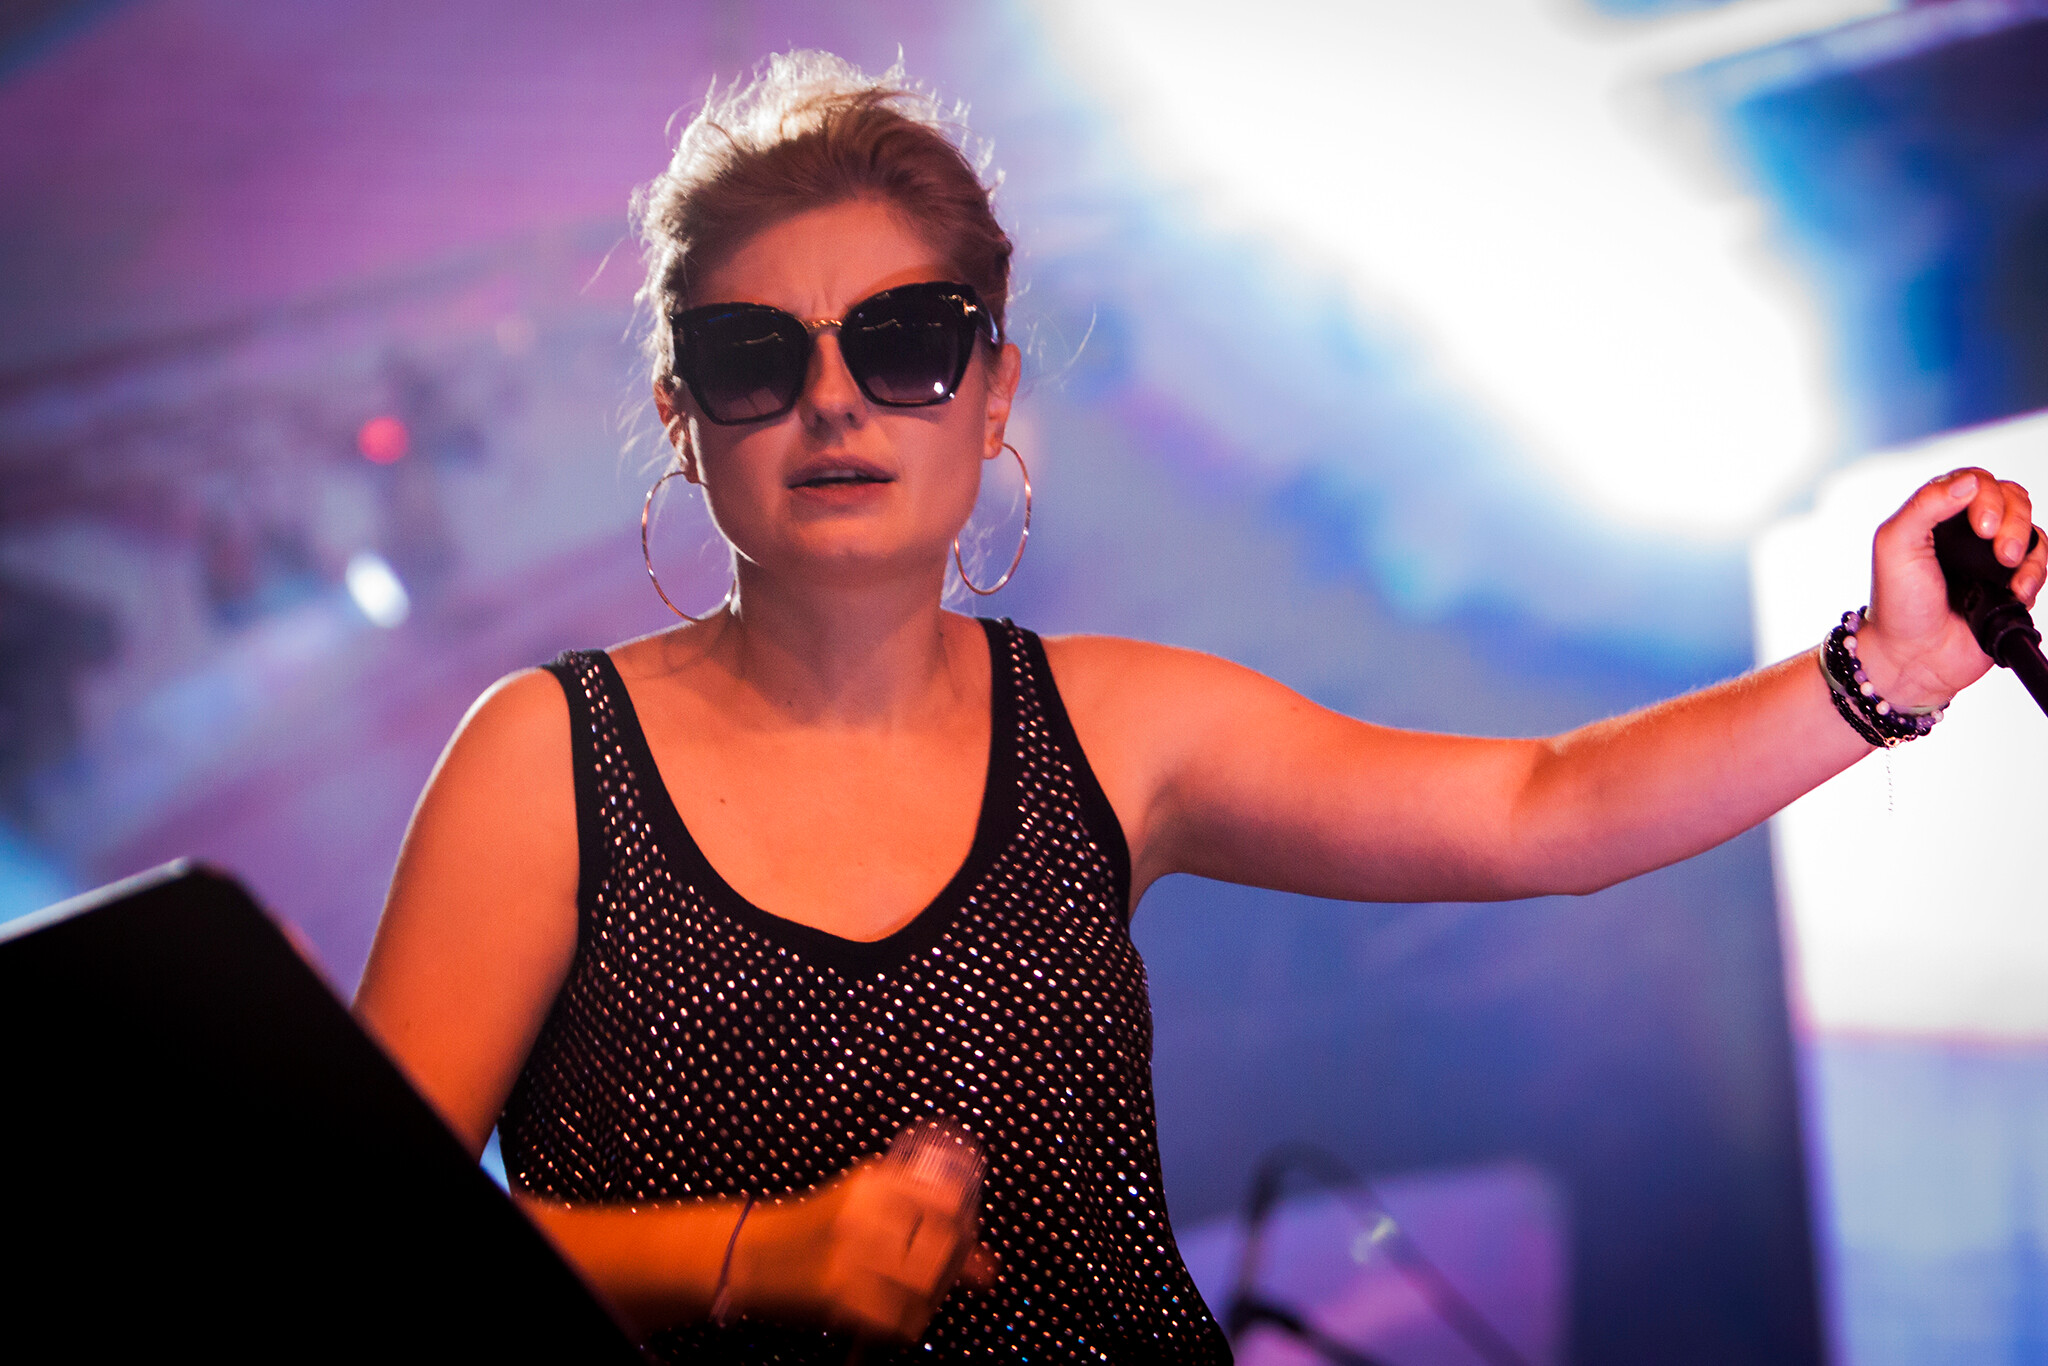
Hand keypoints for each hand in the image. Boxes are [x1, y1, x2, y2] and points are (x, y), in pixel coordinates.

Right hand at [731, 1156, 995, 1340]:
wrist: (752, 1255)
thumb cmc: (817, 1230)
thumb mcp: (865, 1207)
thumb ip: (922, 1221)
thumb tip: (988, 1266)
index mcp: (874, 1183)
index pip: (947, 1201)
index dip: (966, 1225)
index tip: (966, 1237)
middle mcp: (864, 1213)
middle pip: (944, 1244)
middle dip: (954, 1266)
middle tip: (946, 1275)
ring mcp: (851, 1254)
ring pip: (926, 1285)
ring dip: (932, 1298)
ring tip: (917, 1297)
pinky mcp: (838, 1294)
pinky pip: (898, 1319)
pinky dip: (907, 1324)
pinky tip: (895, 1316)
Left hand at [1858, 467, 2044, 707]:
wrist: (1915, 657)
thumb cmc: (1897, 603)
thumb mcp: (1895, 544)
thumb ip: (1926, 505)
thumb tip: (1969, 481)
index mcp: (1936, 515)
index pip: (1975, 482)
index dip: (1986, 496)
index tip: (1981, 526)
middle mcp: (1966, 531)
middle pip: (2012, 498)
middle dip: (2013, 519)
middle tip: (1997, 549)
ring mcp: (1991, 557)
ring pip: (2031, 528)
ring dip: (2026, 543)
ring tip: (2008, 567)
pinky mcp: (2010, 583)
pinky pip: (2040, 563)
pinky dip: (2036, 572)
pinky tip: (2018, 590)